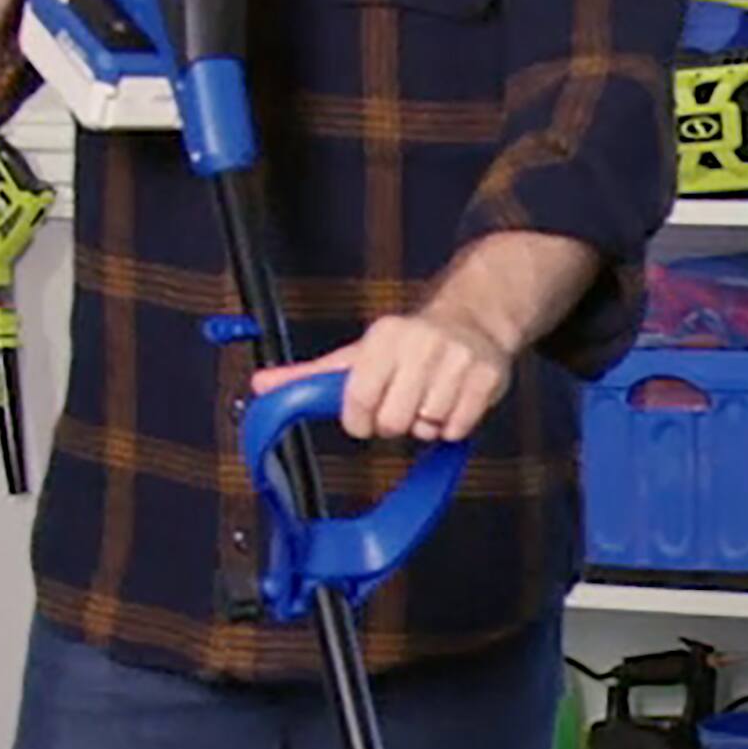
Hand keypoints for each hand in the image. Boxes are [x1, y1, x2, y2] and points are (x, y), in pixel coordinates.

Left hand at [255, 300, 511, 443]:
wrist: (475, 320)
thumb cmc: (407, 346)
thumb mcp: (358, 354)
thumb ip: (311, 376)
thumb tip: (260, 387)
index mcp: (384, 336)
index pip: (358, 401)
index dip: (359, 420)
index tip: (365, 415)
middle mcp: (420, 342)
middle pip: (393, 421)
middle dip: (394, 423)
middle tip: (402, 404)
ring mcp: (457, 358)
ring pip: (427, 426)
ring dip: (426, 424)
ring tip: (430, 398)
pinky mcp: (487, 376)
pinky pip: (458, 428)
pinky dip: (453, 427)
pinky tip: (452, 403)